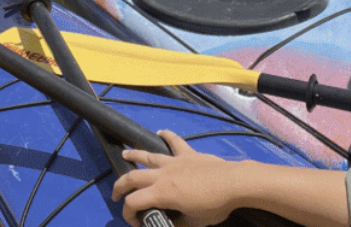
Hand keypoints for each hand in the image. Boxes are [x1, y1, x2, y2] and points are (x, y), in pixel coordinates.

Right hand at [113, 130, 237, 226]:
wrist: (233, 183)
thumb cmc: (214, 205)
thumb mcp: (193, 223)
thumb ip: (177, 223)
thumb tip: (169, 224)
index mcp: (161, 194)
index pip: (133, 203)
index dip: (128, 214)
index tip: (135, 222)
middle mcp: (162, 175)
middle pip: (133, 178)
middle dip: (120, 187)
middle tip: (116, 194)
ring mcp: (174, 162)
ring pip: (148, 156)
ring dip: (134, 155)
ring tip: (124, 154)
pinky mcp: (187, 154)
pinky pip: (174, 141)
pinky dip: (167, 136)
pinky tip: (161, 132)